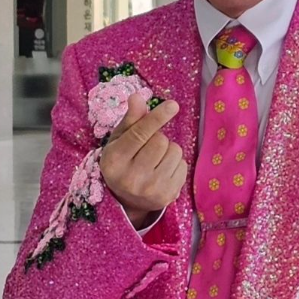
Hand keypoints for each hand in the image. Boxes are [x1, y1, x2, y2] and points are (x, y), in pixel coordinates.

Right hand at [100, 93, 186, 228]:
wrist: (127, 201)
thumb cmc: (123, 162)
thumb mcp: (119, 140)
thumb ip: (131, 119)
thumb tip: (138, 97)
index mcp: (115, 160)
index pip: (139, 134)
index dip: (157, 117)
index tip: (173, 105)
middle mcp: (132, 178)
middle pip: (160, 140)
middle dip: (157, 138)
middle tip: (147, 148)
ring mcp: (151, 189)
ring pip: (175, 150)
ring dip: (168, 150)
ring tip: (155, 160)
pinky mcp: (169, 196)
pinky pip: (183, 164)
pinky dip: (175, 163)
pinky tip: (162, 171)